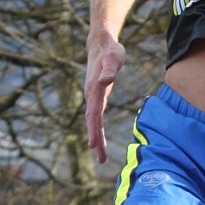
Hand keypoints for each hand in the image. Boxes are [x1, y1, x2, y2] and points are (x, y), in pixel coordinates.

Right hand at [84, 38, 125, 164]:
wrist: (101, 45)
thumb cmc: (110, 50)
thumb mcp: (113, 57)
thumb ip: (109, 70)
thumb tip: (105, 81)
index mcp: (94, 89)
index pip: (93, 113)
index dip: (94, 129)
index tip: (94, 144)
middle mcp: (91, 95)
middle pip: (92, 121)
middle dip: (96, 140)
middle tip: (101, 159)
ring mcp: (93, 96)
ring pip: (93, 121)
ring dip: (97, 138)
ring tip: (101, 157)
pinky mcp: (98, 97)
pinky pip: (97, 116)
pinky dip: (98, 129)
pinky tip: (101, 140)